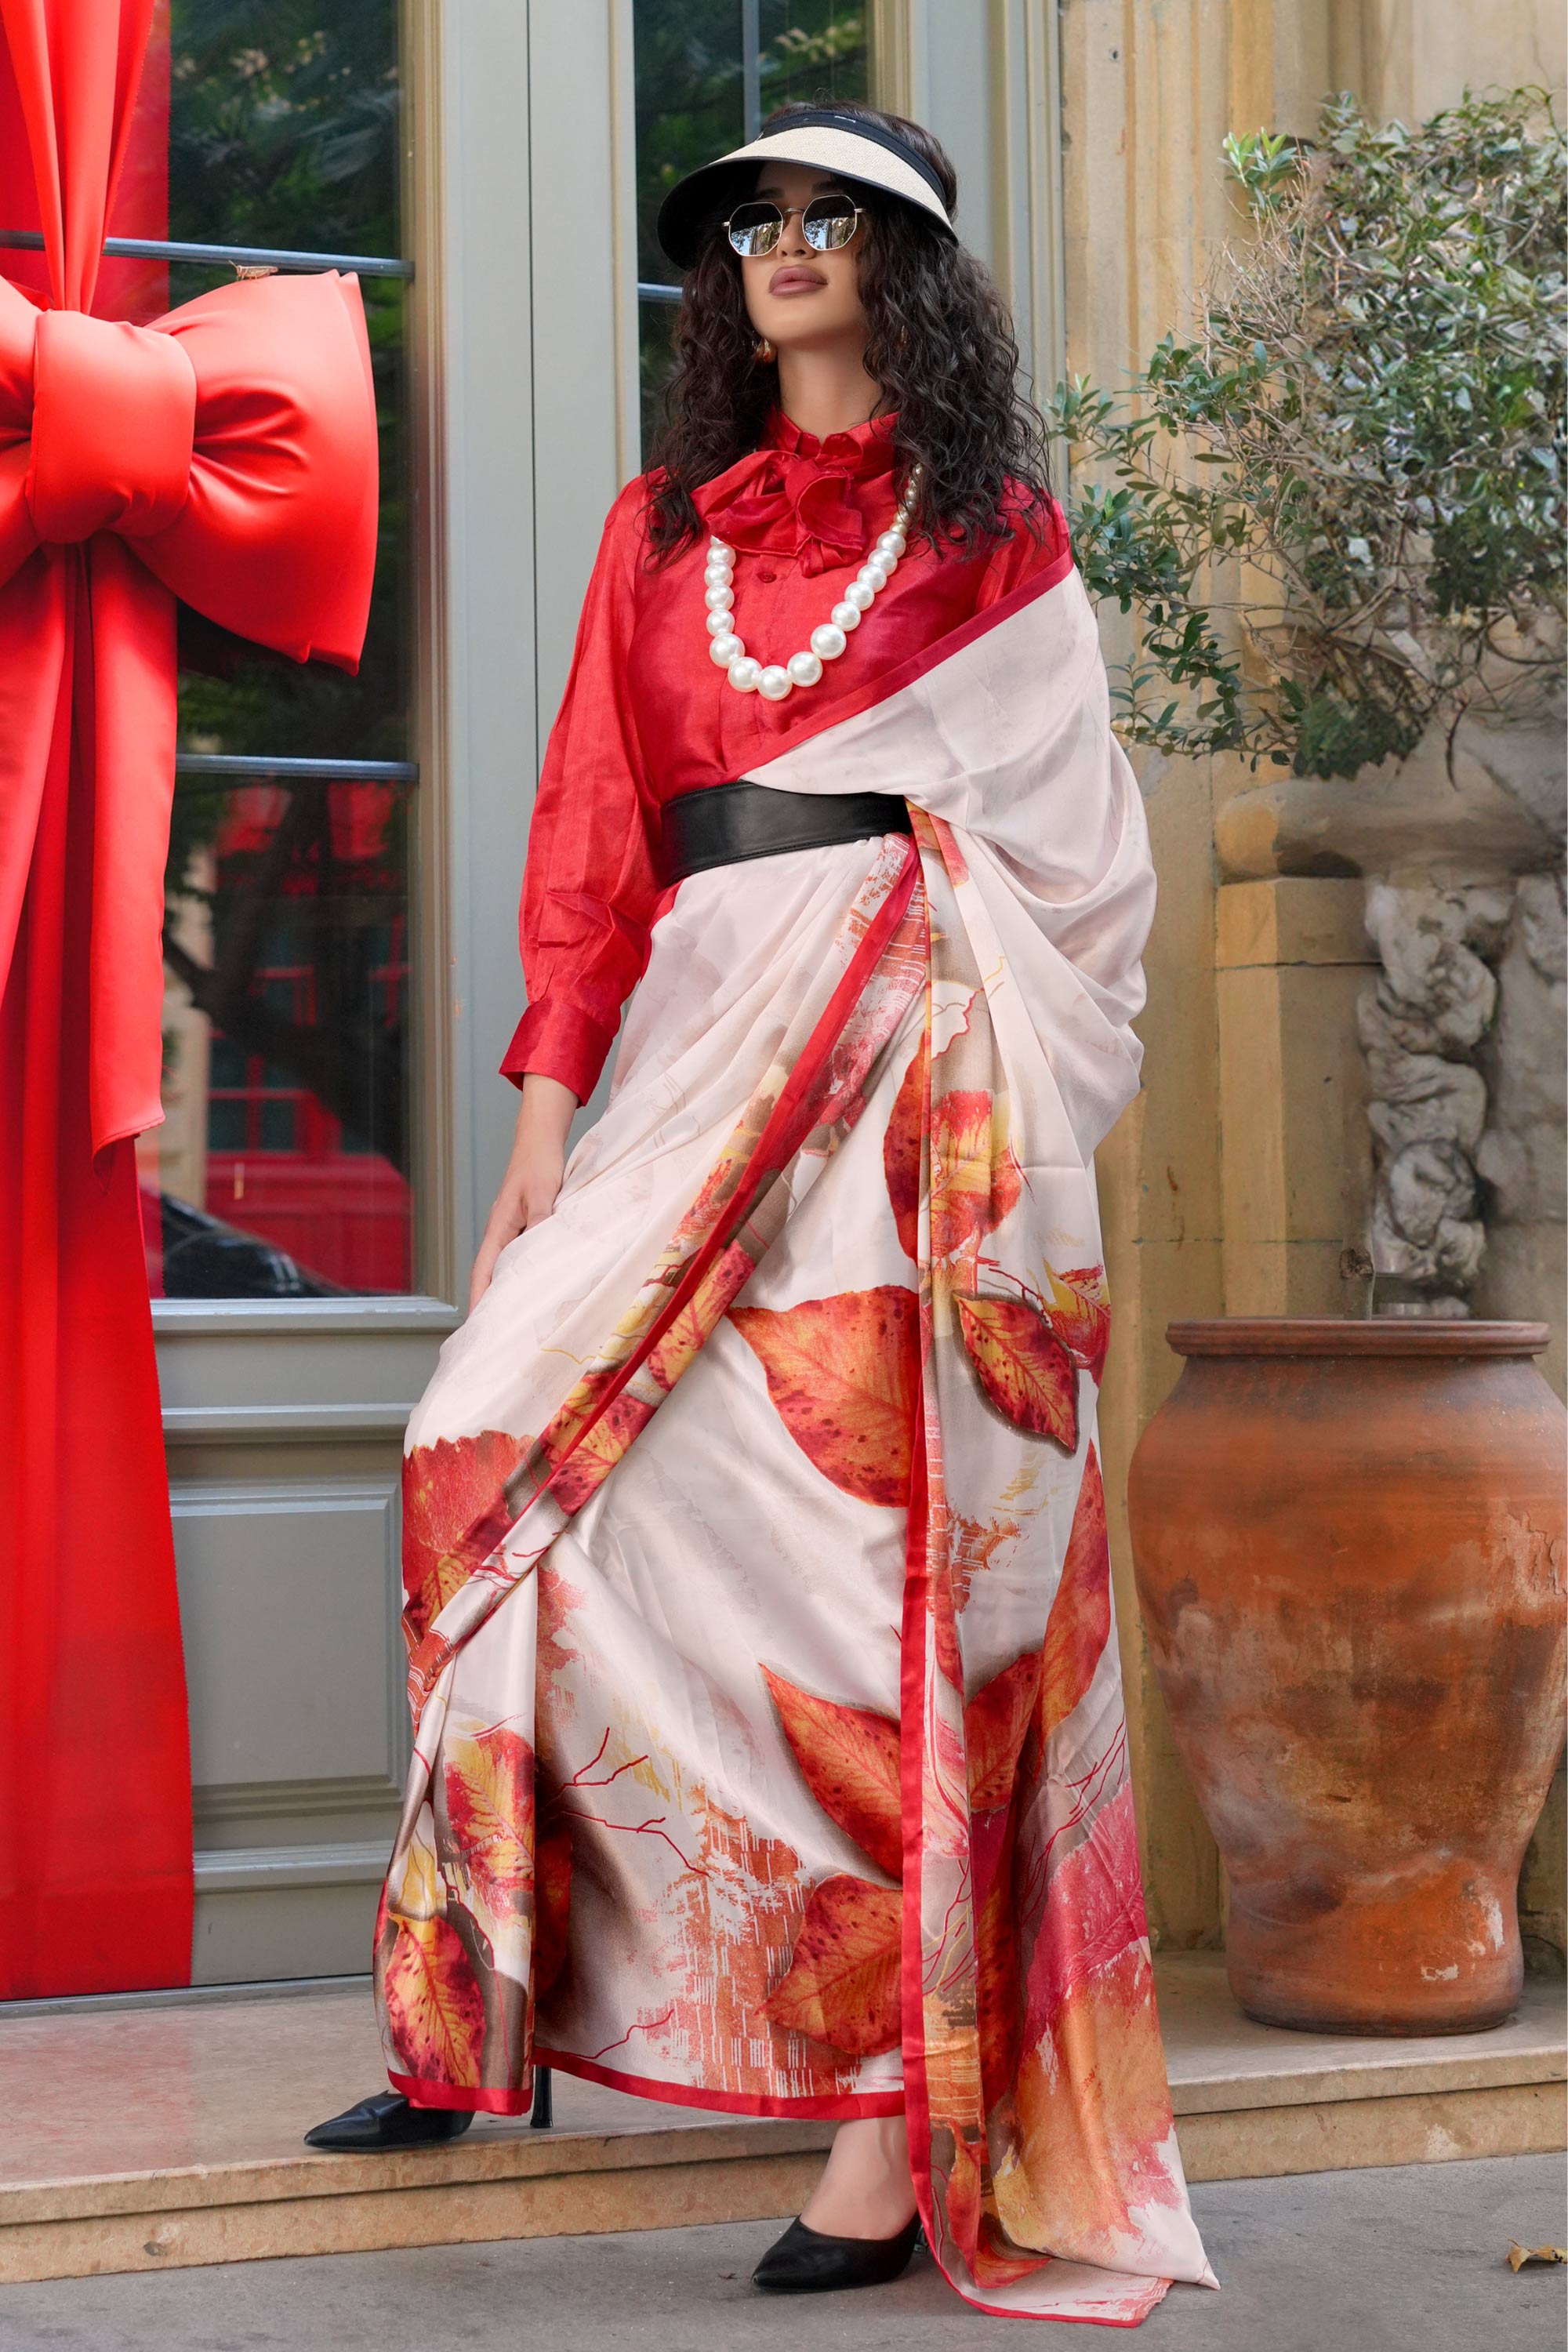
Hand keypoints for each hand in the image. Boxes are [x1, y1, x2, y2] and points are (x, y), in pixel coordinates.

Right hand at [468, 1073, 576, 1311]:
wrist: (540, 1140)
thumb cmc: (539, 1164)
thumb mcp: (542, 1194)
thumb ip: (540, 1222)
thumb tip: (539, 1253)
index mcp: (499, 1228)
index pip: (483, 1272)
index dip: (479, 1299)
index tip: (478, 1325)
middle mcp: (501, 1232)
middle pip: (490, 1275)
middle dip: (489, 1303)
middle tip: (496, 1334)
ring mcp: (512, 1229)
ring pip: (505, 1267)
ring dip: (506, 1291)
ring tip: (514, 1319)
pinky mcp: (525, 1225)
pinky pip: (520, 1256)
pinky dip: (522, 1274)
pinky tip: (534, 1285)